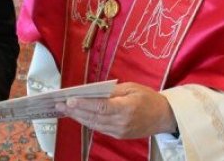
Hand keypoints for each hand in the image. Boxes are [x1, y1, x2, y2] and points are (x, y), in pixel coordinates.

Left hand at [55, 82, 176, 138]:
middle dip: (75, 111)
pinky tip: (78, 115)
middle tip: (59, 104)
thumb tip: (91, 92)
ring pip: (94, 124)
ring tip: (64, 109)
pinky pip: (99, 128)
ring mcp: (120, 132)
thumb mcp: (131, 88)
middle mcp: (122, 123)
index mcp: (126, 108)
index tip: (70, 100)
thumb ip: (111, 91)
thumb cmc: (148, 98)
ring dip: (78, 117)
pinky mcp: (119, 136)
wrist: (164, 117)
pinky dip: (87, 121)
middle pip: (94, 117)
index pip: (101, 107)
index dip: (84, 104)